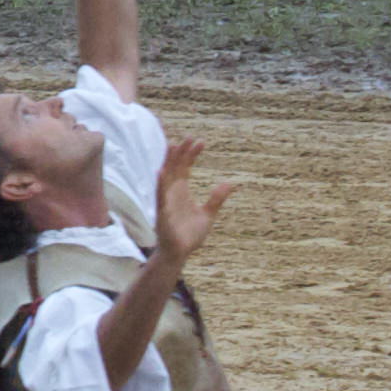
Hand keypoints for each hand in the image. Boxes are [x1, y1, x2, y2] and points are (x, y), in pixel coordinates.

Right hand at [152, 139, 238, 262]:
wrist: (179, 254)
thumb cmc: (189, 235)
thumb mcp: (208, 215)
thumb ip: (216, 199)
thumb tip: (230, 183)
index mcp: (182, 191)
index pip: (185, 167)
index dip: (191, 154)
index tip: (201, 141)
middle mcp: (172, 192)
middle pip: (175, 167)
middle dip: (181, 151)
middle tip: (190, 136)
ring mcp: (166, 201)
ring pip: (166, 177)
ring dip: (169, 162)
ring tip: (173, 145)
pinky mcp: (163, 213)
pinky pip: (160, 197)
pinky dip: (160, 185)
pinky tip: (161, 173)